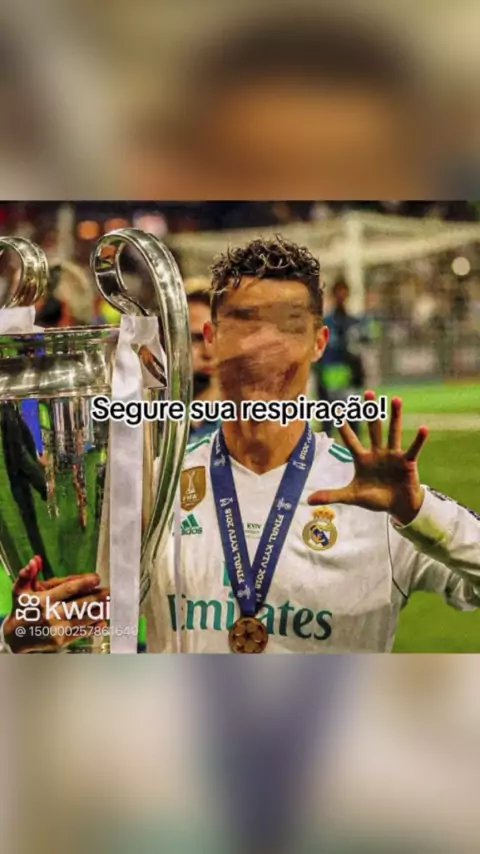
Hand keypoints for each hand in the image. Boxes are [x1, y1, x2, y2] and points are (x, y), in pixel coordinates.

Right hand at [3, 556, 108, 652]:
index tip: (96, 578)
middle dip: (97, 597)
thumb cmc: (21, 609)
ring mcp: (57, 630)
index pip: (67, 589)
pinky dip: (92, 629)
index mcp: (43, 600)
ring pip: (82, 619)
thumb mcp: (20, 590)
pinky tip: (103, 623)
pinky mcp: (60, 641)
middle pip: (79, 605)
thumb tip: (36, 560)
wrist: (15, 638)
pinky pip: (80, 633)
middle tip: (110, 591)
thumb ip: (28, 574)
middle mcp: (51, 615)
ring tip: (111, 604)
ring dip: (99, 612)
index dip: (83, 583)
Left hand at [309, 392, 428, 524]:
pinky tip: (424, 428)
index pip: (351, 440)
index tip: (338, 410)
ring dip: (395, 416)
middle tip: (368, 393)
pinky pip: (413, 449)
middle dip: (370, 412)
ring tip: (396, 399)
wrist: (397, 507)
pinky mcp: (407, 462)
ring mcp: (393, 456)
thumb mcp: (351, 497)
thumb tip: (307, 500)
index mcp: (362, 459)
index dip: (344, 427)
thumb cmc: (375, 499)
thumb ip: (331, 495)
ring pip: (393, 432)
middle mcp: (377, 453)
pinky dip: (419, 440)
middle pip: (373, 429)